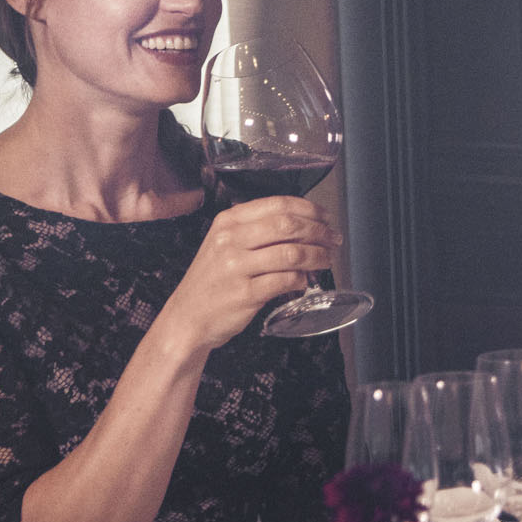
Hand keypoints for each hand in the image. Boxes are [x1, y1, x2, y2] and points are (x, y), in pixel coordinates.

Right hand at [158, 196, 338, 351]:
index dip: (310, 209)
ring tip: (326, 260)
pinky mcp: (245, 293)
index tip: (326, 217)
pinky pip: (286, 280)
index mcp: (228, 222)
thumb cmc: (212, 281)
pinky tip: (306, 281)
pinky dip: (302, 280)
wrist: (187, 318)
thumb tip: (305, 225)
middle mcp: (230, 240)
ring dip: (317, 256)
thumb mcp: (224, 244)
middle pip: (289, 225)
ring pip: (292, 253)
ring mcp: (237, 267)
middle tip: (334, 239)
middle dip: (319, 231)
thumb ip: (256, 230)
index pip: (278, 204)